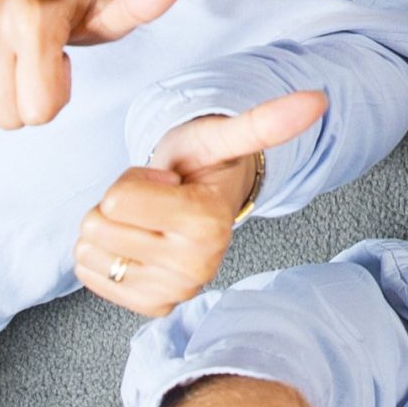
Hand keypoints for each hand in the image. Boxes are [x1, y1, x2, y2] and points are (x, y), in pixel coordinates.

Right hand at [0, 0, 194, 128]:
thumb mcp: (110, 7)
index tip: (61, 56)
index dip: (57, 93)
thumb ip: (146, 0)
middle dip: (29, 99)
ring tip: (16, 55)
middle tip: (39, 59)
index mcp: (32, 17)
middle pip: (8, 118)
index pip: (39, 113)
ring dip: (1, 94)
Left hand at [76, 91, 327, 316]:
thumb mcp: (223, 135)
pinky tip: (138, 243)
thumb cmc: (207, 164)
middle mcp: (195, 269)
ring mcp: (174, 294)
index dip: (136, 179)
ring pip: (89, 251)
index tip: (169, 181)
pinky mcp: (153, 307)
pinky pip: (90, 275)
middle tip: (158, 201)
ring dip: (109, 229)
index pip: (116, 199)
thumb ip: (264, 121)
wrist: (208, 199)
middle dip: (118, 204)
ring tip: (148, 221)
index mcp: (209, 225)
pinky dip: (104, 255)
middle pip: (98, 225)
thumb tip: (318, 99)